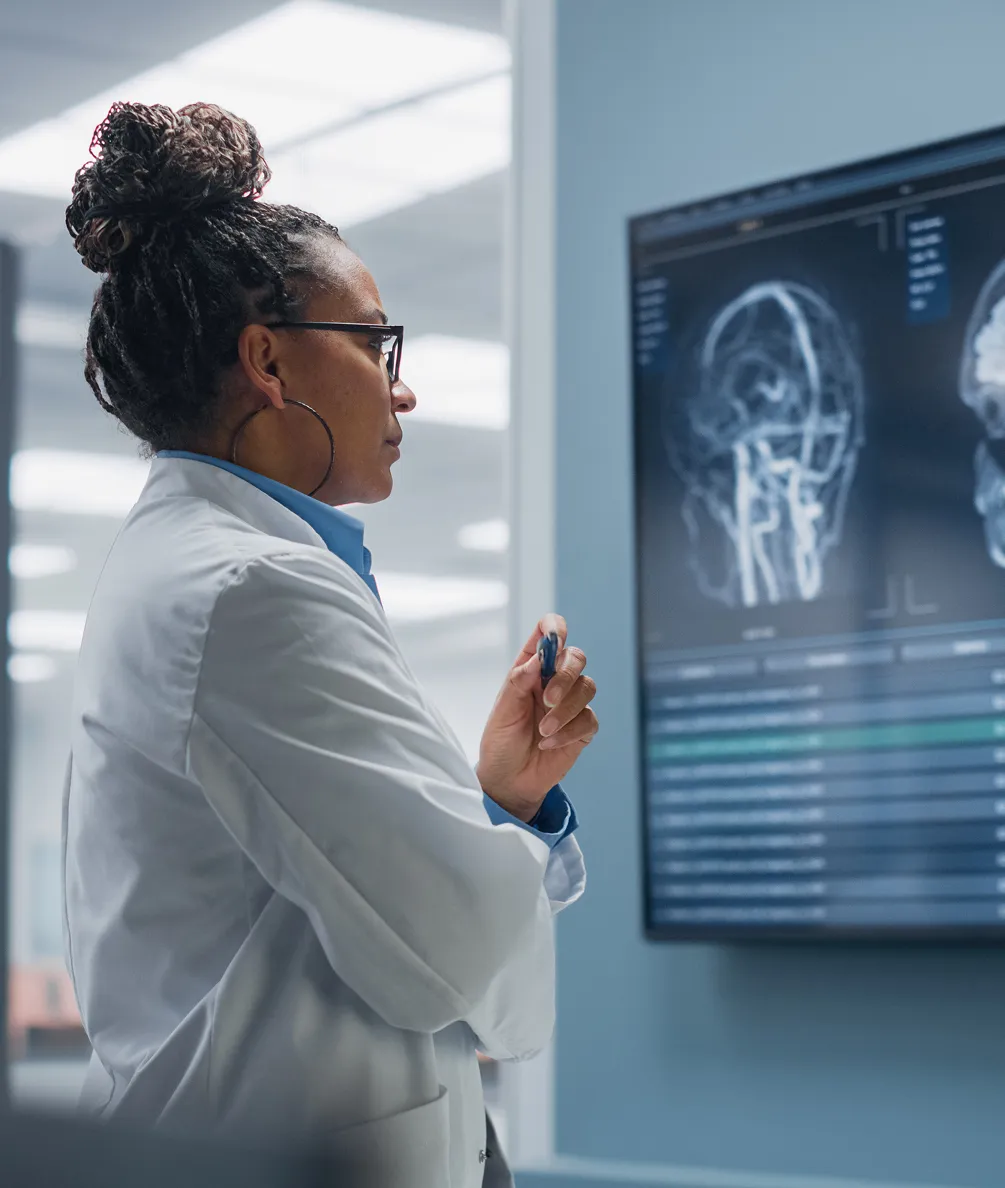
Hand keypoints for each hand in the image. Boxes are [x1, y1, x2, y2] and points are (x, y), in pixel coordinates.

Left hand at [476, 613, 598, 821]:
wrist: (509, 780)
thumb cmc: (501, 741)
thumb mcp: (502, 711)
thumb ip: (518, 681)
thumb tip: (539, 657)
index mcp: (531, 668)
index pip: (548, 633)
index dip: (554, 628)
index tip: (554, 641)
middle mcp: (553, 681)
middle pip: (576, 658)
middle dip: (565, 677)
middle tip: (547, 701)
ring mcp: (570, 703)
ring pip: (587, 688)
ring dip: (565, 710)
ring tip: (543, 731)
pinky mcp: (582, 728)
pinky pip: (589, 719)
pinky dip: (569, 732)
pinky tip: (549, 744)